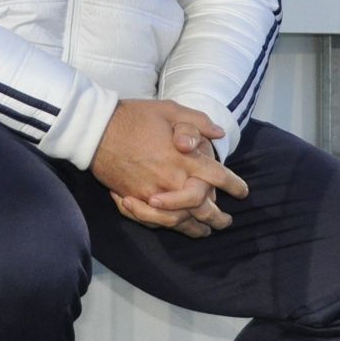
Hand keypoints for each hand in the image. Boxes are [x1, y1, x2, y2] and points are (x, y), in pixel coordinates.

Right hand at [90, 100, 246, 235]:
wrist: (96, 130)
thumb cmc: (134, 117)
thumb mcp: (169, 109)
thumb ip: (197, 121)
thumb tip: (219, 134)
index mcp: (183, 157)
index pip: (218, 177)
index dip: (234, 185)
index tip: (243, 192)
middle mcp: (171, 179)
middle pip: (202, 207)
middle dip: (218, 217)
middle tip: (227, 222)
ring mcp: (151, 193)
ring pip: (181, 220)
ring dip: (196, 228)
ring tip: (206, 231)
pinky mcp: (134, 200)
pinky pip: (157, 222)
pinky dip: (170, 227)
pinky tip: (177, 227)